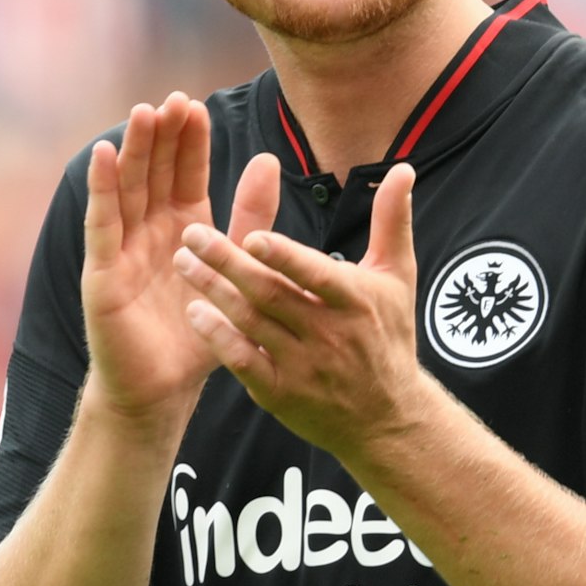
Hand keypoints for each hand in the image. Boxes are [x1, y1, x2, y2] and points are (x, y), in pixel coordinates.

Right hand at [81, 94, 281, 425]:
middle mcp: (151, 231)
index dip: (190, 141)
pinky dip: (102, 189)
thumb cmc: (200, 331)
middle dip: (162, 136)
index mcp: (185, 228)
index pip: (186, 173)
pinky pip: (103, 224)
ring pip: (128, 189)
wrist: (164, 389)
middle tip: (173, 100)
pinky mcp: (103, 272)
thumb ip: (251, 215)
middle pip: (155, 172)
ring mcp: (123, 248)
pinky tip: (104, 155)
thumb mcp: (236, 266)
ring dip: (134, 151)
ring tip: (143, 113)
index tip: (196, 104)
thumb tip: (269, 159)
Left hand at [173, 161, 427, 457]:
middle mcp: (329, 334)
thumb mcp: (398, 276)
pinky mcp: (281, 393)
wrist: (387, 417)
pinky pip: (244, 362)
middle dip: (228, 263)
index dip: (284, 257)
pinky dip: (219, 338)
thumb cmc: (390, 336)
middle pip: (272, 294)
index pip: (315, 275)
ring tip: (183, 262)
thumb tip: (402, 167)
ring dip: (214, 291)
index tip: (251, 234)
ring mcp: (303, 366)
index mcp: (356, 301)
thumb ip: (393, 220)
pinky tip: (194, 312)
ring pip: (251, 323)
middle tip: (191, 235)